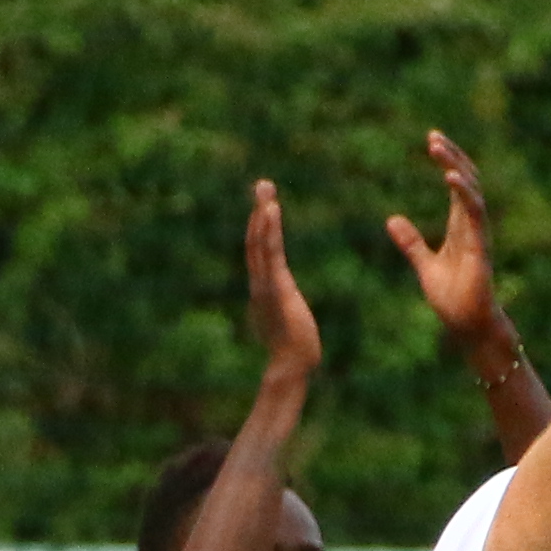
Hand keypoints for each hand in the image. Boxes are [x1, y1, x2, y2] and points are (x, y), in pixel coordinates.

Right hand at [238, 177, 320, 383]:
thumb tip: (290, 309)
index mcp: (264, 289)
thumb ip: (287, 310)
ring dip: (262, 213)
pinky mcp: (277, 287)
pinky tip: (271, 210)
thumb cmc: (295, 349)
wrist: (292, 366)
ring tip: (264, 188)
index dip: (260, 227)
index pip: (259, 252)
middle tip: (262, 185)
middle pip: (255, 241)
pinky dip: (269, 230)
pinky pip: (271, 252)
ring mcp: (265, 284)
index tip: (265, 205)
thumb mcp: (290, 321)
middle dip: (258, 211)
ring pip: (260, 242)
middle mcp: (259, 283)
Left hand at [383, 130, 507, 349]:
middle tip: (433, 135)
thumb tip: (391, 220)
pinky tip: (450, 177)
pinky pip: (474, 212)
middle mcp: (471, 224)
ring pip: (471, 190)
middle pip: (466, 180)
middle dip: (452, 156)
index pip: (457, 185)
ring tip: (437, 148)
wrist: (468, 324)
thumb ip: (411, 242)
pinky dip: (463, 193)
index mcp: (460, 226)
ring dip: (455, 166)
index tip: (433, 140)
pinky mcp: (480, 246)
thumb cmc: (453, 297)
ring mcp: (478, 233)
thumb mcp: (424, 265)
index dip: (447, 161)